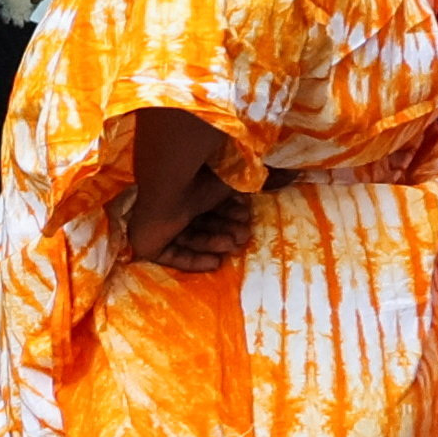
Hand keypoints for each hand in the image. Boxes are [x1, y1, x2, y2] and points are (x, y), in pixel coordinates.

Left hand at [137, 185, 255, 275]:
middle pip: (199, 221)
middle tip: (244, 236)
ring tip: (233, 246)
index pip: (207, 202)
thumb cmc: (201, 177)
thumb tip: (292, 173)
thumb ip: (263, 177)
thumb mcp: (237, 180)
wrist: (169, 186)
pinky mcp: (145, 241)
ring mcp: (154, 221)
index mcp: (183, 183)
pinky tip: (215, 263)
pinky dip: (192, 260)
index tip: (247, 215)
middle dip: (224, 229)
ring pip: (188, 237)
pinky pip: (170, 255)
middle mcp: (167, 201)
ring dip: (213, 243)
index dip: (228, 212)